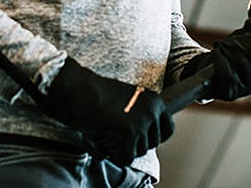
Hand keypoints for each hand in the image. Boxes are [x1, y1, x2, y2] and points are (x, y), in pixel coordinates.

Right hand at [45, 57, 173, 164]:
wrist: (82, 92)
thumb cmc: (98, 93)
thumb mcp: (129, 97)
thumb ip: (140, 113)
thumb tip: (142, 135)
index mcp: (154, 101)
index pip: (168, 129)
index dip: (155, 137)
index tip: (143, 138)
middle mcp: (152, 112)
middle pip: (152, 144)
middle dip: (135, 144)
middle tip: (117, 134)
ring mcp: (141, 124)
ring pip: (138, 152)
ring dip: (121, 148)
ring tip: (106, 132)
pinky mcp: (129, 137)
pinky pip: (125, 158)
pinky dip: (112, 154)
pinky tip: (102, 139)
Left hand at [183, 16, 250, 101]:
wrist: (210, 74)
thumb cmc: (231, 54)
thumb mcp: (243, 38)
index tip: (242, 33)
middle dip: (238, 41)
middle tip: (226, 41)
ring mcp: (248, 89)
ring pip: (242, 61)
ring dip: (227, 48)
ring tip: (219, 46)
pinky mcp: (232, 94)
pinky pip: (227, 74)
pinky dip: (219, 59)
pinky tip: (214, 53)